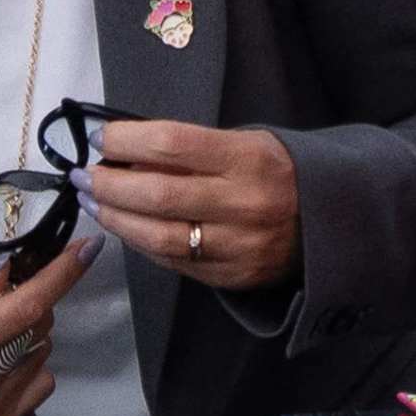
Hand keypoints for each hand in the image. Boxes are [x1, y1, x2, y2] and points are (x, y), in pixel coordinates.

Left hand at [87, 117, 304, 292]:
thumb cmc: (278, 172)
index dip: (127, 140)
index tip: (103, 138)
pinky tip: (125, 227)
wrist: (330, 223)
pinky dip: (141, 244)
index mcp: (249, 158)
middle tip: (84, 175)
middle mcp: (244, 203)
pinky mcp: (231, 277)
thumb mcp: (246, 143)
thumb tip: (127, 154)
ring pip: (158, 237)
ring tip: (93, 203)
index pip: (173, 144)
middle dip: (109, 185)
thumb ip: (193, 150)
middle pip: (157, 194)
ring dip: (116, 219)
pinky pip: (173, 262)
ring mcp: (238, 246)